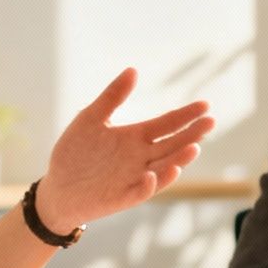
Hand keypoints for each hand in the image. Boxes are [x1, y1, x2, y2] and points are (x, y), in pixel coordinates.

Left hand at [32, 68, 214, 229]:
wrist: (57, 188)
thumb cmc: (74, 153)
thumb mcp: (90, 118)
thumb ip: (111, 97)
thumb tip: (133, 70)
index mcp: (135, 137)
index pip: (167, 124)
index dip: (186, 115)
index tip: (205, 105)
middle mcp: (141, 157)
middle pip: (173, 144)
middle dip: (192, 134)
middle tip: (210, 121)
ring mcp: (135, 178)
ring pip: (164, 168)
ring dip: (178, 159)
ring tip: (193, 148)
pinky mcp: (123, 197)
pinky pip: (141, 191)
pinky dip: (149, 184)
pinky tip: (152, 174)